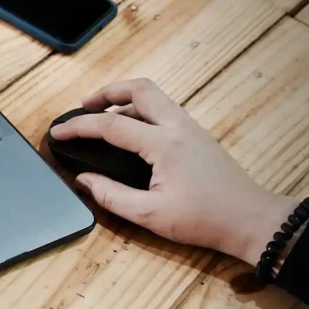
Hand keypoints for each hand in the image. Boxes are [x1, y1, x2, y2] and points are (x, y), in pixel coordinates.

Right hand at [49, 79, 293, 265]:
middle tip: (83, 106)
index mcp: (163, 144)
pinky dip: (140, 111)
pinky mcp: (197, 135)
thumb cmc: (203, 220)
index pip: (110, 125)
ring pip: (153, 96)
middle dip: (106, 92)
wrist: (250, 220)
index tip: (57, 133)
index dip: (78, 127)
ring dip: (124, 100)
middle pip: (139, 89)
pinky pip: (163, 110)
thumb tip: (84, 180)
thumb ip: (111, 196)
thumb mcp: (149, 215)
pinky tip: (129, 132)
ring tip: (102, 118)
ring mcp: (190, 127)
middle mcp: (177, 127)